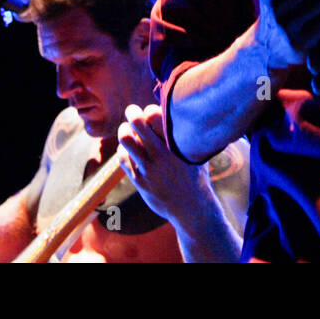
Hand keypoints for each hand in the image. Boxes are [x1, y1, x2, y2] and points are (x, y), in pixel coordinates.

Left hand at [116, 104, 214, 225]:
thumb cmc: (195, 175)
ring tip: (126, 130)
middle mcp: (161, 153)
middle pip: (138, 122)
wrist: (192, 207)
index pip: (154, 114)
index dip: (149, 110)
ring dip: (124, 131)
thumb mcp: (197, 152)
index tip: (150, 113)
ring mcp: (149, 167)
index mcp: (176, 143)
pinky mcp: (139, 180)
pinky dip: (123, 150)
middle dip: (132, 113)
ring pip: (126, 139)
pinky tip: (128, 150)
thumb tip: (178, 113)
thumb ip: (187, 135)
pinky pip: (122, 157)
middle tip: (132, 112)